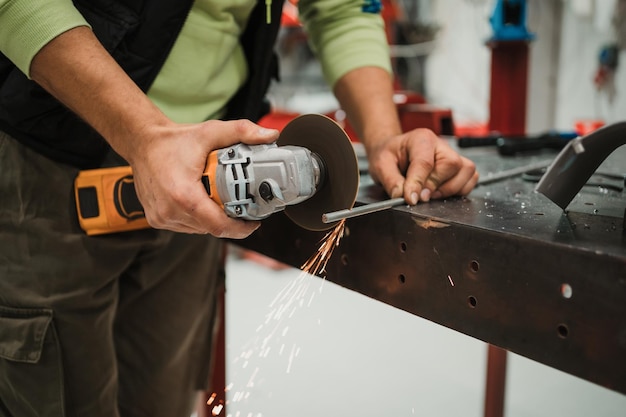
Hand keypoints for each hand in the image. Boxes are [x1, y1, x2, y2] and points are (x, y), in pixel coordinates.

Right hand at [129, 119, 278, 236]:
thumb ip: (242, 131)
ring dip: (212, 220)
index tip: (254, 222)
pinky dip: (197, 218)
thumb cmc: (172, 141)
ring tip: (220, 201)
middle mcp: (170, 211)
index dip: (240, 228)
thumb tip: (270, 135)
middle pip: (211, 228)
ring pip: (199, 229)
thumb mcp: (210, 132)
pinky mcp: (156, 220)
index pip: (218, 225)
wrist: (142, 142)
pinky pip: (186, 226)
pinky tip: (202, 203)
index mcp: (184, 195)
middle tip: (241, 206)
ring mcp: (161, 217)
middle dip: (229, 220)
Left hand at [366, 128, 478, 203]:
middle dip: (436, 185)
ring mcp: (453, 155)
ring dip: (449, 189)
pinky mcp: (459, 168)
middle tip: (420, 196)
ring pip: (466, 171)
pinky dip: (459, 190)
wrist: (395, 153)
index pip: (425, 162)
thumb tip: (406, 197)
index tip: (411, 199)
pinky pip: (471, 179)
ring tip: (430, 193)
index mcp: (421, 138)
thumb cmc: (390, 156)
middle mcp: (441, 145)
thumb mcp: (380, 165)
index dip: (418, 183)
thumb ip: (391, 181)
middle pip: (452, 164)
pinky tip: (441, 192)